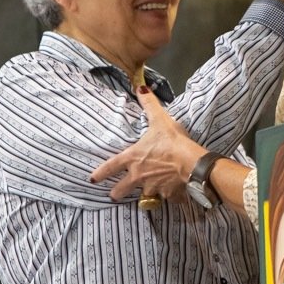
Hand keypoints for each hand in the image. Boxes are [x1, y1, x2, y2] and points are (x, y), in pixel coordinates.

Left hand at [90, 87, 204, 203]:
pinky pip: (166, 197)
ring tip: (149, 193)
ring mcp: (152, 187)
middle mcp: (138, 175)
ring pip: (144, 195)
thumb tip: (140, 87)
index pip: (111, 167)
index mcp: (133, 158)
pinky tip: (174, 193)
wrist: (191, 163)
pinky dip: (169, 195)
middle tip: (114, 195)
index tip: (93, 179)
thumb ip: (149, 104)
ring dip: (146, 194)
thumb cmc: (172, 141)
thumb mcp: (160, 119)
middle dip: (117, 193)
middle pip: (121, 190)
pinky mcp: (167, 194)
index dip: (100, 173)